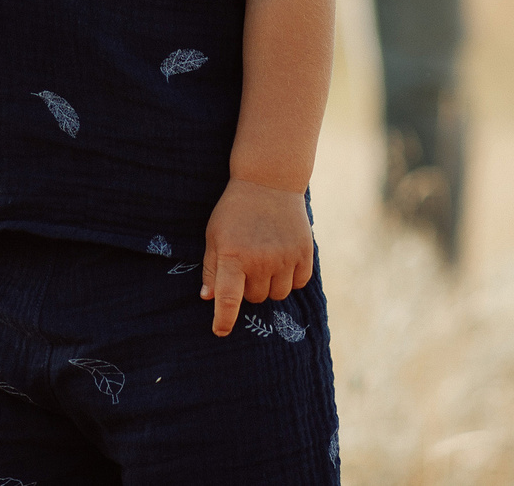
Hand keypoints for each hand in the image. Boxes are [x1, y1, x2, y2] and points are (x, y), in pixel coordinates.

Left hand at [201, 178, 312, 336]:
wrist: (269, 181)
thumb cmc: (235, 211)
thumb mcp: (214, 234)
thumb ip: (211, 267)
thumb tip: (208, 298)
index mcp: (233, 255)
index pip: (228, 299)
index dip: (224, 320)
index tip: (220, 331)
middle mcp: (261, 260)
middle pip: (255, 297)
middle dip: (249, 287)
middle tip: (247, 264)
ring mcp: (285, 257)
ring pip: (278, 294)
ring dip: (270, 284)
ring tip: (265, 260)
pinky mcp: (304, 253)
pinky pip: (298, 283)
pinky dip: (291, 277)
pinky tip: (283, 258)